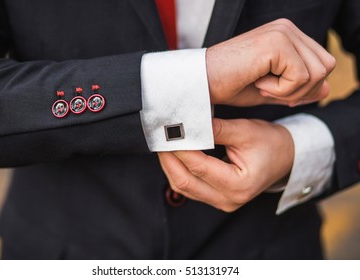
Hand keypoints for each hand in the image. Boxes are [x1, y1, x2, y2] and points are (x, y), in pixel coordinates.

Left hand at [158, 118, 293, 211]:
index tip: (167, 130)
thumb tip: (187, 124)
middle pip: (184, 182)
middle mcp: (228, 199)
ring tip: (162, 145)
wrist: (286, 157)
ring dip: (170, 165)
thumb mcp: (246, 131)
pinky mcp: (217, 198)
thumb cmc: (271, 143)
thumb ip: (215, 129)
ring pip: (183, 187)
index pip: (198, 166)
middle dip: (167, 159)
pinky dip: (179, 170)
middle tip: (158, 138)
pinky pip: (190, 187)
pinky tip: (173, 155)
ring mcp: (221, 202)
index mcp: (239, 185)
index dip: (179, 147)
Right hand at [207, 18, 335, 106]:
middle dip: (301, 89)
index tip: (271, 89)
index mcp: (286, 35)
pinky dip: (281, 90)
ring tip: (262, 85)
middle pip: (326, 67)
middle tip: (268, 89)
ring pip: (318, 73)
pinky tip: (259, 82)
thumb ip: (298, 89)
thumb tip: (326, 90)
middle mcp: (287, 28)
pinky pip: (300, 77)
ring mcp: (282, 32)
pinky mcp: (277, 43)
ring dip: (290, 90)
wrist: (202, 84)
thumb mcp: (271, 90)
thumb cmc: (229, 86)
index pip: (322, 63)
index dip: (303, 87)